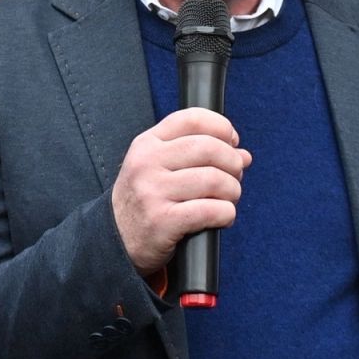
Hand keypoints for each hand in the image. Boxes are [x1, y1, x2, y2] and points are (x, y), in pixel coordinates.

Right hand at [111, 107, 251, 274]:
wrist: (115, 239)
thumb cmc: (145, 200)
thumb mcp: (158, 168)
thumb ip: (197, 156)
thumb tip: (243, 155)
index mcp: (147, 144)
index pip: (192, 119)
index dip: (221, 127)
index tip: (232, 142)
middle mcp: (147, 163)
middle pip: (208, 148)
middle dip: (232, 163)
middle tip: (235, 176)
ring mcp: (153, 192)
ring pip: (213, 180)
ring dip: (232, 190)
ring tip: (229, 199)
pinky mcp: (162, 220)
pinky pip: (210, 210)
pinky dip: (226, 213)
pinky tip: (223, 217)